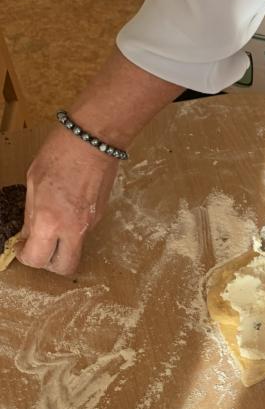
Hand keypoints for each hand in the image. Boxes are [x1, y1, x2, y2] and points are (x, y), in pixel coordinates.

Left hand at [18, 127, 118, 274]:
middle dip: (50, 264)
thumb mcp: (33, 181)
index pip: (37, 258)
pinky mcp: (99, 217)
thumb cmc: (60, 153)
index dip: (26, 257)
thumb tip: (28, 233)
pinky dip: (72, 228)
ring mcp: (89, 225)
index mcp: (49, 220)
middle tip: (40, 248)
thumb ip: (31, 213)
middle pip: (64, 267)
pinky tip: (67, 207)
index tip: (21, 248)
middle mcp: (72, 228)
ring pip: (75, 249)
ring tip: (52, 222)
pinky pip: (83, 232)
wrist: (94, 140)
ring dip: (61, 245)